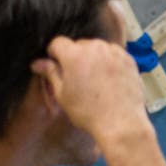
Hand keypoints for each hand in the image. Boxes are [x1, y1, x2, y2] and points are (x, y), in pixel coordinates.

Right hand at [32, 35, 147, 141]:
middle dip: (74, 57)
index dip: (54, 54)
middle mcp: (95, 47)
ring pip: (97, 48)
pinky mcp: (128, 59)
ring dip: (92, 58)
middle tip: (76, 78)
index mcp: (74, 55)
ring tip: (94, 81)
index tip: (56, 66)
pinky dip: (109, 62)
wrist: (121, 122)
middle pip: (78, 45)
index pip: (57, 43)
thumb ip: (51, 73)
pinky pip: (113, 54)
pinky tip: (108, 81)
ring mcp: (114, 52)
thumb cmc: (88, 112)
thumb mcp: (63, 95)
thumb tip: (37, 63)